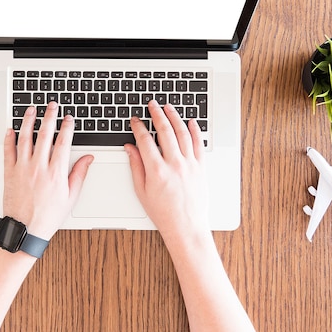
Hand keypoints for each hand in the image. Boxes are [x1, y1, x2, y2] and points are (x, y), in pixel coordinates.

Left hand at [3, 102, 93, 239]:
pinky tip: (11, 129)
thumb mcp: (71, 197)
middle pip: (45, 134)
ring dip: (28, 121)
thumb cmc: (48, 216)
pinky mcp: (9, 173)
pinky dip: (9, 138)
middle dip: (49, 116)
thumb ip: (79, 174)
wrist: (26, 230)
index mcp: (56, 172)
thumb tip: (88, 158)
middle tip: (51, 105)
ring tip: (31, 110)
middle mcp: (39, 167)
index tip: (69, 118)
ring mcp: (22, 168)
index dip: (67, 126)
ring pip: (25, 138)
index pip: (63, 142)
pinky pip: (8, 151)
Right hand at [124, 100, 209, 239]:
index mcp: (157, 170)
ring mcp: (189, 165)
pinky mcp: (201, 168)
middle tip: (152, 105)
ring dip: (175, 117)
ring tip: (168, 108)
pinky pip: (198, 144)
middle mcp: (174, 164)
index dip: (138, 126)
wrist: (186, 227)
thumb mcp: (142, 191)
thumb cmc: (163, 213)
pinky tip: (190, 122)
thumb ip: (136, 166)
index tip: (135, 120)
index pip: (145, 140)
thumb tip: (130, 148)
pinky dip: (194, 130)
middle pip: (165, 131)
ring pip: (182, 133)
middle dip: (157, 114)